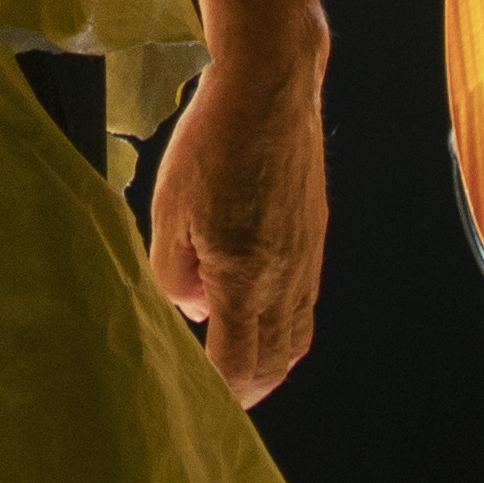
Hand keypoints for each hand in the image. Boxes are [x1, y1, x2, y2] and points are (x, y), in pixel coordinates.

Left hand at [146, 40, 324, 402]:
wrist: (270, 87)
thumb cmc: (214, 140)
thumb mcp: (169, 208)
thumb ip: (176, 272)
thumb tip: (196, 307)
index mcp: (245, 276)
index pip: (237, 362)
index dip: (219, 389)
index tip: (199, 395)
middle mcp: (285, 276)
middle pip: (274, 362)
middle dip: (248, 388)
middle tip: (222, 393)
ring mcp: (306, 257)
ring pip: (296, 337)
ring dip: (271, 362)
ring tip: (244, 365)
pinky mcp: (314, 235)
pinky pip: (306, 302)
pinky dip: (286, 326)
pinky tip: (263, 312)